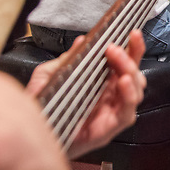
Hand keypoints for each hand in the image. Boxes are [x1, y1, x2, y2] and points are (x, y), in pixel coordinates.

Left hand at [27, 30, 146, 158]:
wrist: (34, 135)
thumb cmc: (42, 109)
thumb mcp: (48, 77)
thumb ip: (65, 60)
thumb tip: (81, 41)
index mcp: (101, 82)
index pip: (124, 62)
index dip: (132, 48)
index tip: (132, 34)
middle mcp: (110, 96)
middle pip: (134, 74)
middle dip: (130, 57)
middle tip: (114, 48)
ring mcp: (111, 112)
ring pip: (136, 90)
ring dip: (130, 72)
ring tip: (118, 61)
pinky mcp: (108, 128)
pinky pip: (127, 113)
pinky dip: (129, 96)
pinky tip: (122, 83)